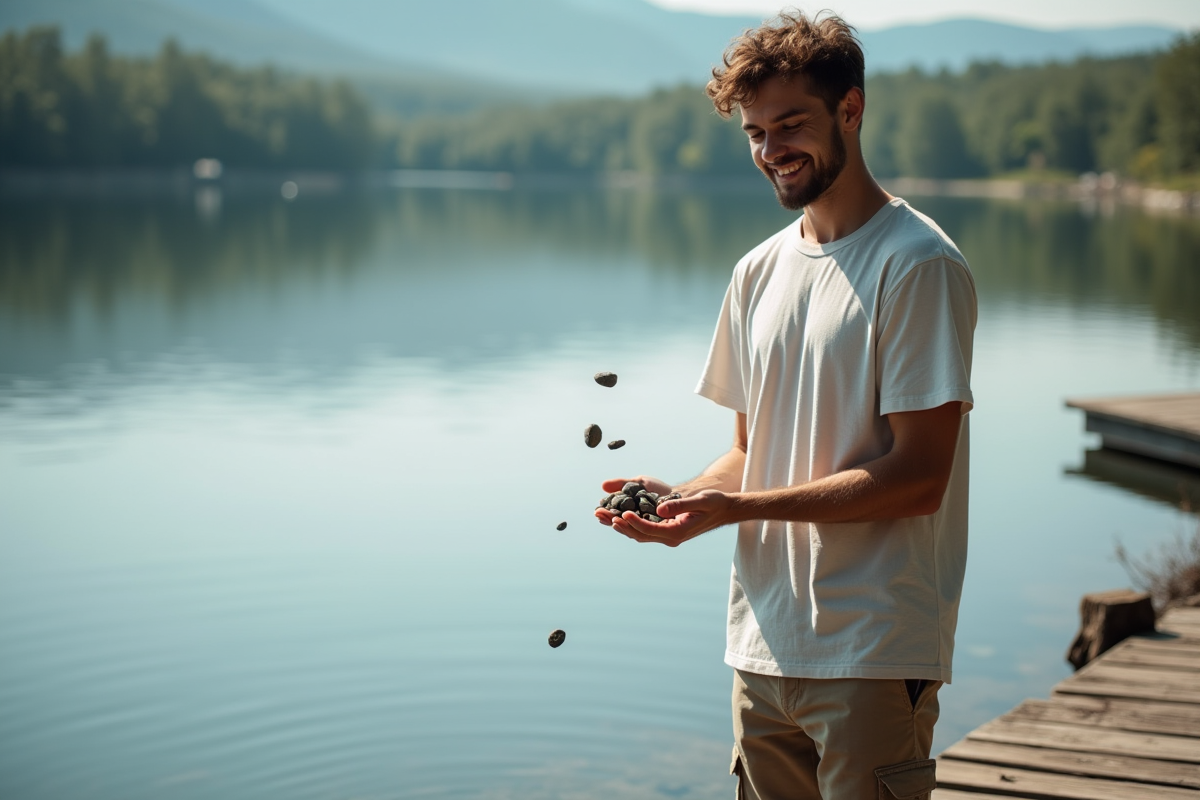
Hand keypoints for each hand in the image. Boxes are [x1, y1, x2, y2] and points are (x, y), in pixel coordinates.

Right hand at [594, 475, 673, 527]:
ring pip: (635, 533)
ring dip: (623, 527)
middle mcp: (639, 526)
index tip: (597, 511)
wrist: (682, 493)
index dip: (606, 516)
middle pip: (623, 526)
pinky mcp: (663, 533)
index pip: (615, 518)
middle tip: (599, 514)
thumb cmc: (659, 489)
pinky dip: (640, 527)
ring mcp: (651, 530)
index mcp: (630, 516)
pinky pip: (651, 531)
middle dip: (610, 520)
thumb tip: (603, 486)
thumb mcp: (639, 483)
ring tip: (613, 519)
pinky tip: (631, 521)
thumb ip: (622, 484)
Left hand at [601, 488, 736, 547]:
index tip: (622, 512)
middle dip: (619, 525)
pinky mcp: (666, 530)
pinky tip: (617, 516)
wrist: (724, 509)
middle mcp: (670, 538)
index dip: (634, 522)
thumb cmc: (714, 503)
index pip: (649, 529)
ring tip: (601, 516)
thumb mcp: (700, 500)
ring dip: (621, 525)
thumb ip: (680, 505)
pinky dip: (629, 524)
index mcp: (677, 532)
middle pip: (639, 535)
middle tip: (600, 515)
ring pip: (639, 534)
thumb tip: (660, 510)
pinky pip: (644, 530)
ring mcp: (668, 536)